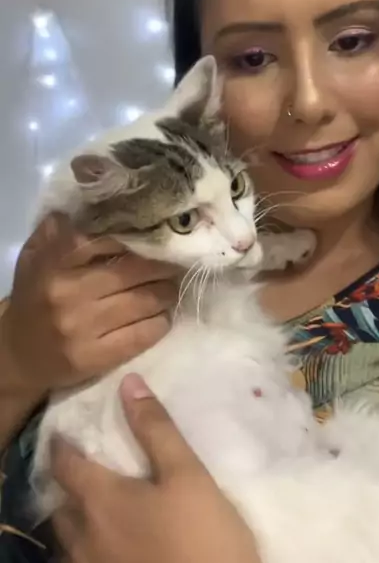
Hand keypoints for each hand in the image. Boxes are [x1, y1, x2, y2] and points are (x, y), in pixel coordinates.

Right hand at [2, 213, 177, 397]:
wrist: (18, 355)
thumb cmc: (35, 296)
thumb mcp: (37, 256)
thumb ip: (61, 229)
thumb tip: (96, 203)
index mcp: (55, 263)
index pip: (109, 239)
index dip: (140, 237)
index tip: (161, 234)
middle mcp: (69, 293)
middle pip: (134, 271)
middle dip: (163, 265)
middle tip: (176, 262)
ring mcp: (82, 329)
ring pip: (145, 302)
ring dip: (167, 292)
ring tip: (171, 286)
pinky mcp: (95, 358)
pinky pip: (144, 334)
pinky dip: (161, 321)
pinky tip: (162, 314)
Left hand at [52, 374, 298, 562]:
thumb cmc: (205, 542)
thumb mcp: (188, 476)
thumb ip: (156, 429)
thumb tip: (129, 383)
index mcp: (100, 503)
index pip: (67, 465)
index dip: (63, 445)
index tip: (64, 433)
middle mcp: (83, 544)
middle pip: (60, 509)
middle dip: (66, 488)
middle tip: (80, 474)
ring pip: (66, 552)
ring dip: (72, 530)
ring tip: (90, 520)